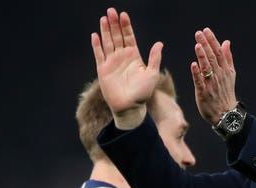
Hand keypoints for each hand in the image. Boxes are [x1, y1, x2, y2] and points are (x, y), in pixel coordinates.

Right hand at [91, 8, 162, 128]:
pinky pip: (99, 54)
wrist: (130, 107)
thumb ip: (154, 58)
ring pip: (107, 42)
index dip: (126, 26)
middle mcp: (122, 57)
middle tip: (112, 11)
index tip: (124, 15)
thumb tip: (159, 43)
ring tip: (104, 18)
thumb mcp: (152, 74)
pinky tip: (95, 35)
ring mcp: (112, 62)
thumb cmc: (143, 93)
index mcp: (134, 56)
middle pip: (117, 36)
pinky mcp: (103, 69)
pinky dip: (96, 45)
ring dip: (105, 30)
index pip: (129, 37)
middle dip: (114, 24)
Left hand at [191, 28, 237, 124]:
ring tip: (197, 45)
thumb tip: (226, 42)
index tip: (206, 30)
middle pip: (212, 58)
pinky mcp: (204, 93)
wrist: (226, 114)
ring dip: (202, 56)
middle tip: (198, 33)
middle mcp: (219, 76)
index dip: (212, 41)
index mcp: (225, 70)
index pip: (219, 52)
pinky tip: (193, 64)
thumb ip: (228, 57)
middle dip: (206, 45)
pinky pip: (200, 82)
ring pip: (207, 68)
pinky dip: (197, 73)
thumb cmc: (226, 93)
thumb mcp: (230, 74)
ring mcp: (211, 84)